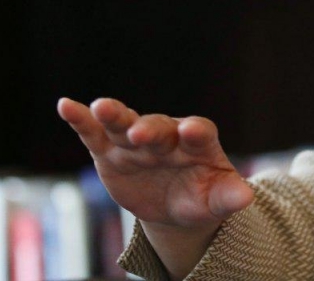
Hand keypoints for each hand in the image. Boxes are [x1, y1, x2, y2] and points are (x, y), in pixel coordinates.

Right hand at [57, 97, 253, 240]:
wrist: (174, 206)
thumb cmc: (201, 197)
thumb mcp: (216, 201)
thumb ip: (229, 196)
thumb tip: (247, 199)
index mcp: (198, 143)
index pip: (200, 132)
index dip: (196, 131)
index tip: (192, 131)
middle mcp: (167, 135)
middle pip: (159, 127)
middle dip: (150, 129)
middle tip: (140, 132)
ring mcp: (136, 141)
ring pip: (125, 122)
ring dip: (114, 114)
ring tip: (101, 107)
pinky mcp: (110, 151)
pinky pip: (94, 133)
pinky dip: (81, 119)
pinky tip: (66, 106)